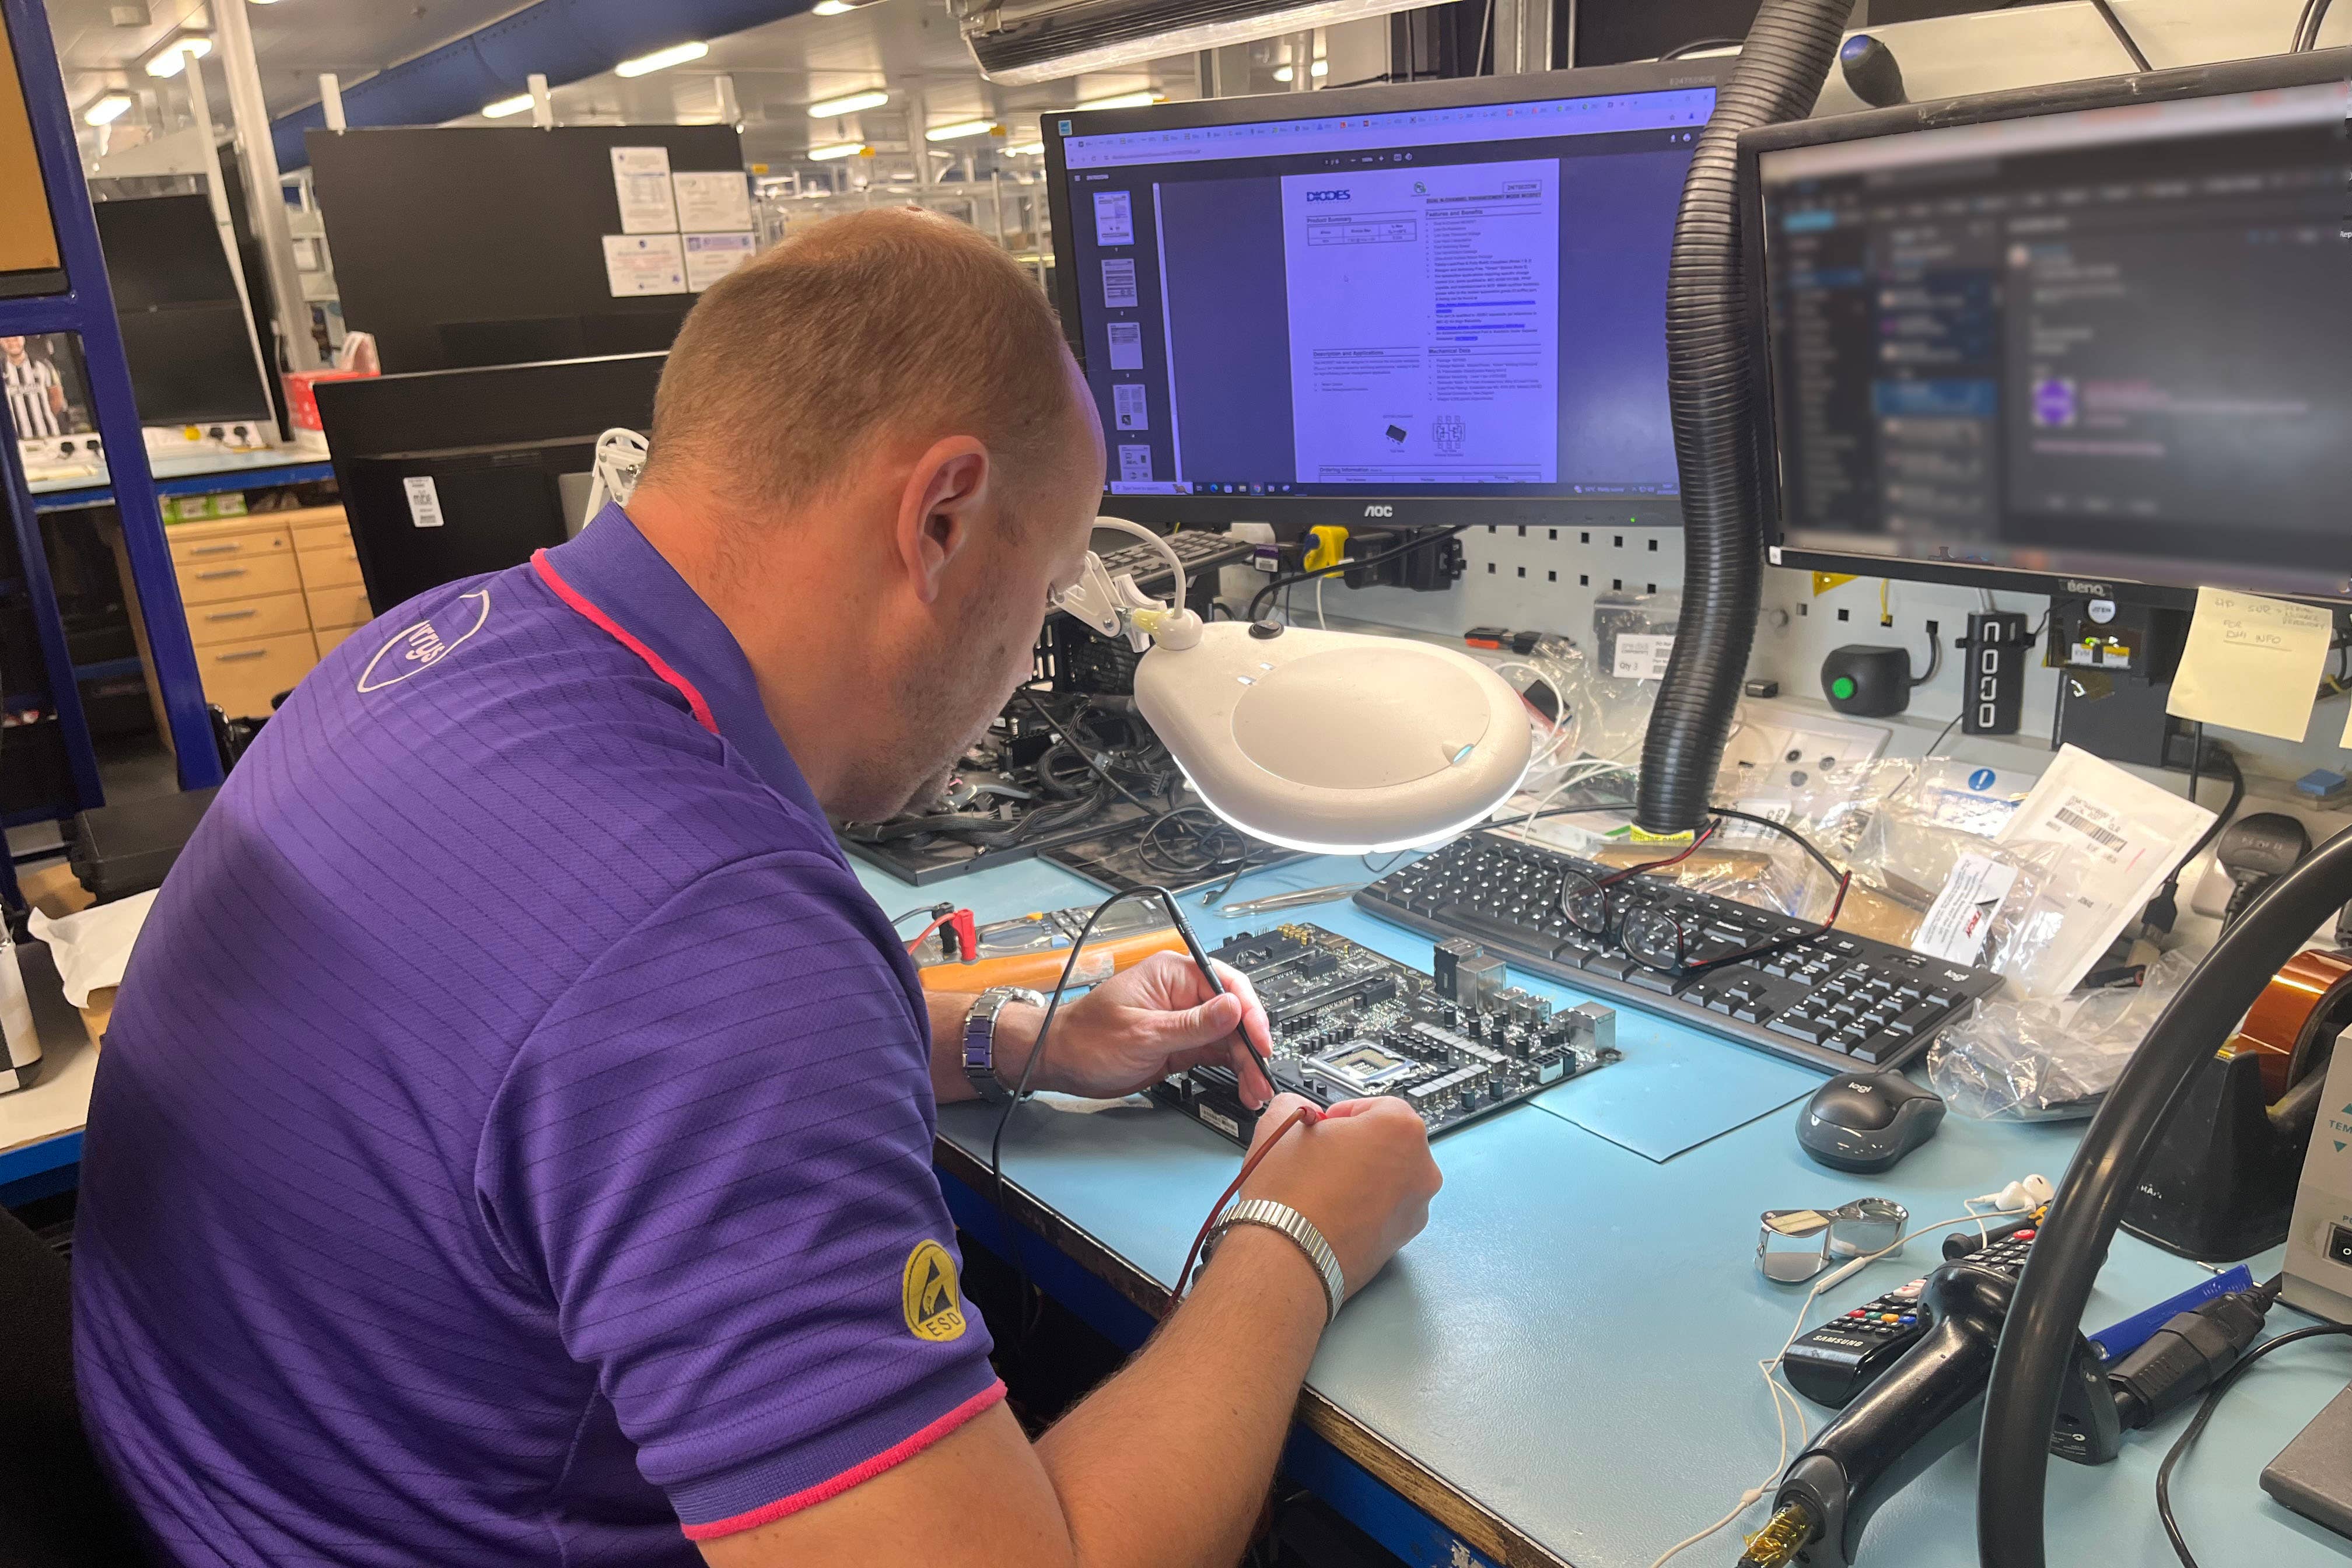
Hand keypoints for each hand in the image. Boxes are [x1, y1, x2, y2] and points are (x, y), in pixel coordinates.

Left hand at [1014, 950, 1275, 1105]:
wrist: (1060, 1063)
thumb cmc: (1088, 1038)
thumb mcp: (1143, 1033)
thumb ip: (1193, 1024)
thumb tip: (1234, 1008)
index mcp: (1174, 975)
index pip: (1228, 985)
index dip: (1249, 1013)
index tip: (1260, 1042)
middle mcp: (1184, 994)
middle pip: (1234, 1014)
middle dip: (1251, 1047)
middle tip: (1261, 1077)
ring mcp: (1184, 1020)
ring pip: (1229, 1038)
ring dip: (1246, 1063)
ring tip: (1256, 1091)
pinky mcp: (1182, 1044)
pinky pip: (1216, 1053)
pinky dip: (1232, 1070)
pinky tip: (1244, 1086)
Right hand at [1234, 1093, 1438, 1299]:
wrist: (1289, 1257)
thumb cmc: (1291, 1196)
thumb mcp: (1282, 1124)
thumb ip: (1297, 1105)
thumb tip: (1299, 1110)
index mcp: (1400, 1129)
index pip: (1376, 1105)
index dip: (1343, 1113)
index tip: (1325, 1124)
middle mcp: (1421, 1168)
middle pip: (1387, 1142)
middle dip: (1356, 1145)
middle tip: (1321, 1154)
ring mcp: (1416, 1207)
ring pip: (1388, 1177)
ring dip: (1361, 1176)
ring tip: (1322, 1186)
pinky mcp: (1403, 1238)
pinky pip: (1385, 1209)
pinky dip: (1364, 1206)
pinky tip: (1331, 1210)